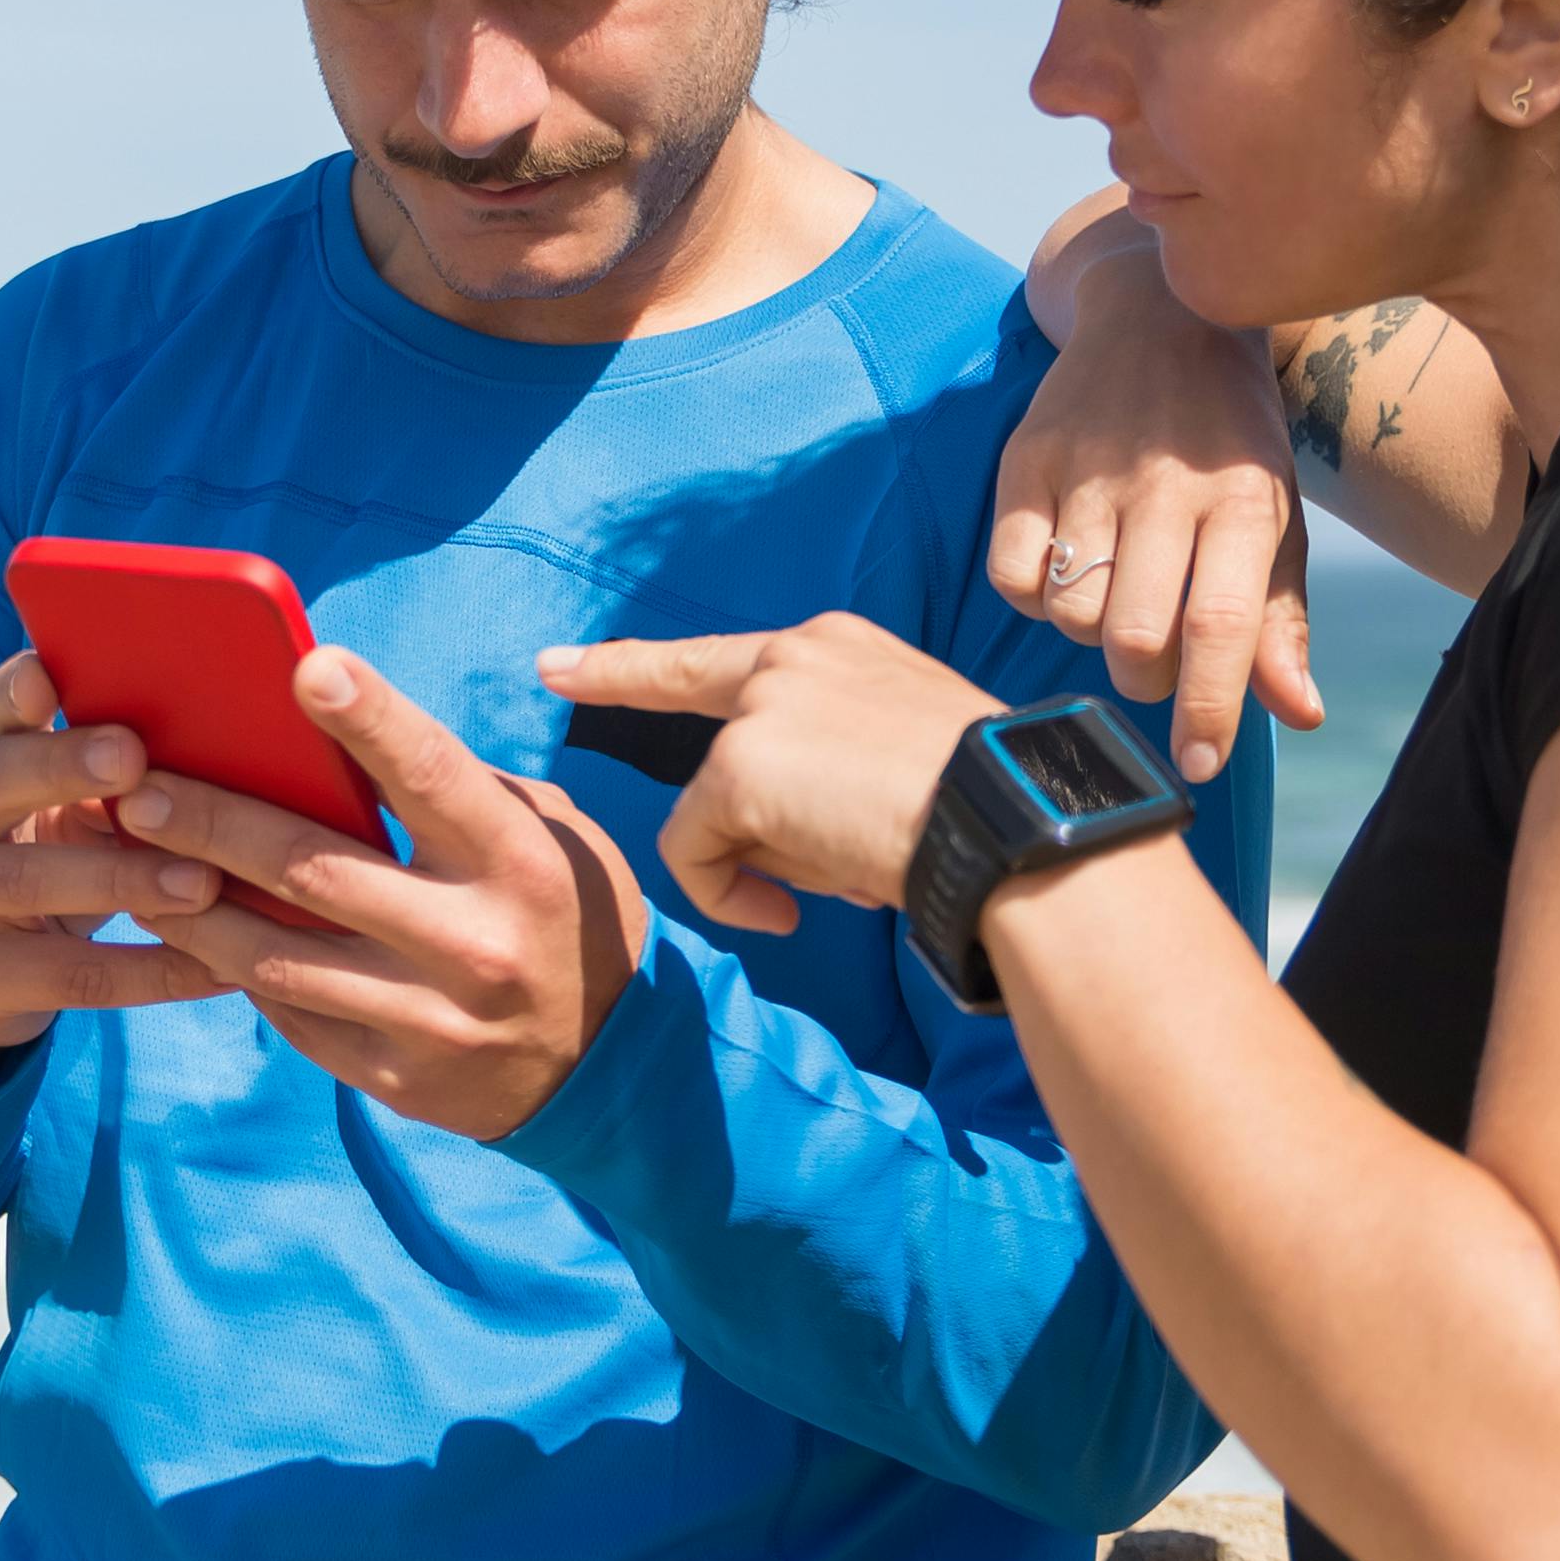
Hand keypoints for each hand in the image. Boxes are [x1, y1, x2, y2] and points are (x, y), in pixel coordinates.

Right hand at [0, 653, 229, 1051]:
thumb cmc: (41, 853)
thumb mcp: (52, 802)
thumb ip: (100, 763)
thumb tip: (216, 723)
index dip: (10, 693)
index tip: (47, 679)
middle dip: (62, 767)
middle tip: (133, 758)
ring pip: (29, 882)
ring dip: (122, 879)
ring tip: (202, 882)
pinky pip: (68, 976)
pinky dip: (148, 971)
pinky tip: (216, 971)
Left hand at [109, 648, 648, 1143]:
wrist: (606, 1069)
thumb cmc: (561, 911)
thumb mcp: (543, 835)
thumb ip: (455, 790)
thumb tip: (333, 735)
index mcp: (518, 861)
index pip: (435, 778)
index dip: (371, 721)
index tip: (306, 666)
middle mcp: (473, 943)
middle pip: (316, 870)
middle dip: (213, 823)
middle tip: (136, 787)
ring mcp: (428, 1020)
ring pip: (277, 955)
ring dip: (189, 904)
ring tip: (124, 857)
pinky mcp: (390, 1077)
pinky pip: (288, 1012)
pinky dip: (230, 964)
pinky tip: (182, 924)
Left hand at [539, 613, 1002, 939]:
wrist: (1010, 819)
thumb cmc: (983, 806)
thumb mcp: (904, 757)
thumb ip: (827, 766)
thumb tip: (765, 839)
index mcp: (838, 649)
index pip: (727, 656)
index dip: (644, 663)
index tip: (575, 659)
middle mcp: (793, 658)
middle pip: (684, 684)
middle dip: (612, 676)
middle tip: (549, 670)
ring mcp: (762, 710)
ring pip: (710, 805)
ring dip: (759, 859)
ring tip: (839, 877)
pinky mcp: (739, 769)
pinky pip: (696, 851)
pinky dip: (729, 894)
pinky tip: (785, 911)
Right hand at [994, 228, 1320, 781]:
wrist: (1162, 313)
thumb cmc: (1231, 440)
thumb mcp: (1275, 518)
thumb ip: (1281, 620)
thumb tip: (1299, 715)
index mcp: (1243, 501)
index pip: (1222, 626)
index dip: (1209, 709)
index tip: (1198, 765)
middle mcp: (1166, 484)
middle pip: (1136, 637)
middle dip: (1145, 680)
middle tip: (1155, 658)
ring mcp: (1089, 469)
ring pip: (1072, 614)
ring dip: (1092, 635)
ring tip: (1115, 595)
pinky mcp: (1026, 458)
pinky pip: (1012, 576)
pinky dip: (1033, 597)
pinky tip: (1064, 568)